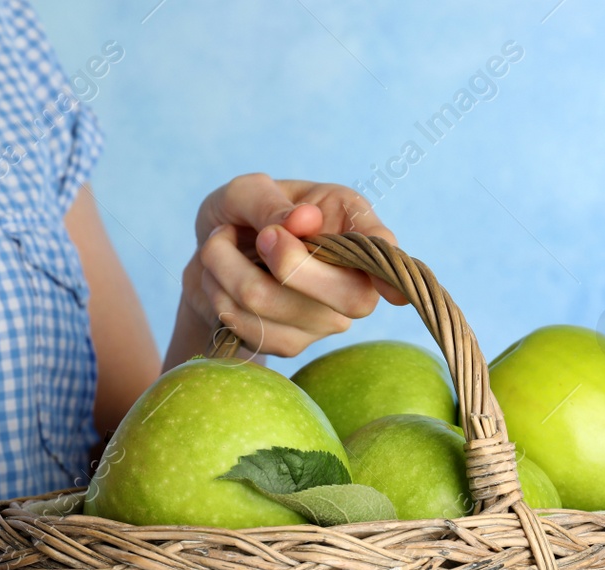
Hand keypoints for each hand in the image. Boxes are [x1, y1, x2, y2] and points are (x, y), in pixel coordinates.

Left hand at [173, 173, 407, 362]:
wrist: (211, 257)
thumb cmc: (242, 216)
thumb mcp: (246, 190)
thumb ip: (268, 200)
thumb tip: (305, 221)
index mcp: (352, 226)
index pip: (385, 254)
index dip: (392, 274)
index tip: (393, 293)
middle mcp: (351, 280)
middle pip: (349, 296)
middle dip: (289, 264)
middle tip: (259, 236)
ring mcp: (325, 320)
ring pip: (274, 303)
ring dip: (225, 266)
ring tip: (217, 246)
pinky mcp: (291, 344)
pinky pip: (248, 325)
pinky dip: (216, 292)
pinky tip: (218, 277)